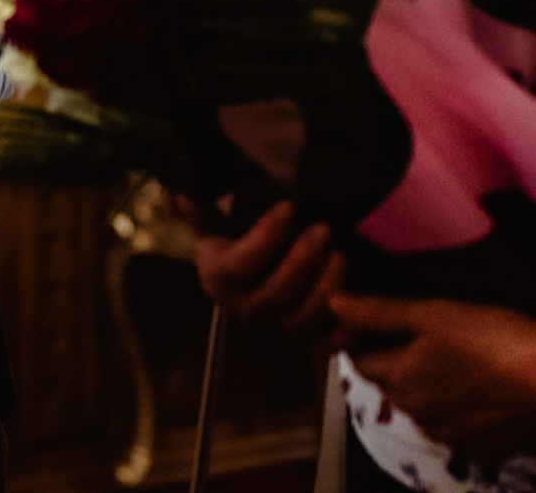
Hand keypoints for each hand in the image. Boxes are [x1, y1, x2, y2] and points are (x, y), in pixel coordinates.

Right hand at [181, 198, 343, 332]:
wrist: (252, 278)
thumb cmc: (235, 241)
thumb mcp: (212, 221)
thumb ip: (198, 207)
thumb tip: (179, 191)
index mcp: (219, 279)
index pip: (238, 266)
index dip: (265, 239)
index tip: (288, 206)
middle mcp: (245, 309)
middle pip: (273, 296)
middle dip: (301, 262)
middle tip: (324, 228)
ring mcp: (277, 328)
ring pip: (301, 320)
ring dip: (324, 290)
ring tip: (341, 256)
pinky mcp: (306, 338)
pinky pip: (326, 343)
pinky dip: (343, 331)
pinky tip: (356, 303)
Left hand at [335, 293, 535, 457]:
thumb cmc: (492, 338)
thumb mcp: (431, 314)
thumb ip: (378, 312)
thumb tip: (332, 302)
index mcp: (401, 380)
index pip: (361, 361)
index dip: (363, 339)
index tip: (376, 323)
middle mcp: (419, 415)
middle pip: (391, 386)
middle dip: (395, 364)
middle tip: (423, 338)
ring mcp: (451, 437)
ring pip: (424, 409)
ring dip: (428, 390)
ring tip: (456, 362)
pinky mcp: (483, 451)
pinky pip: (457, 430)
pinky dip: (460, 412)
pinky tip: (480, 390)